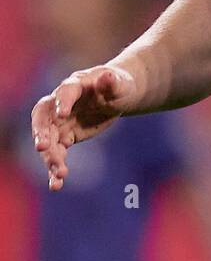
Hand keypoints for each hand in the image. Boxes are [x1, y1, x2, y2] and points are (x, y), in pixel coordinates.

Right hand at [31, 65, 137, 191]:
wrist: (116, 96)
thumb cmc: (118, 85)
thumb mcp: (120, 83)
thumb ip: (112, 82)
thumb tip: (107, 76)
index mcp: (74, 85)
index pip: (64, 92)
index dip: (62, 102)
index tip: (62, 114)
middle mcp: (60, 104)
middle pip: (44, 118)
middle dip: (41, 132)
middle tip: (42, 147)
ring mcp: (60, 122)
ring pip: (48, 140)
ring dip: (50, 156)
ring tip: (59, 174)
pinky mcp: (65, 137)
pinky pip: (56, 153)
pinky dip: (55, 168)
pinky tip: (56, 184)